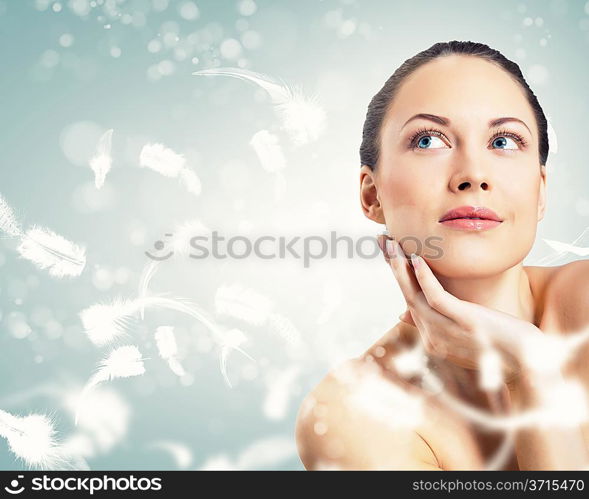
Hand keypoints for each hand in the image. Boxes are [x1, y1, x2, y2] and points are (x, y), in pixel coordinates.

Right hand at [377, 234, 545, 387]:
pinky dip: (424, 277)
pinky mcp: (462, 321)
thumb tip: (402, 314)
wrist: (528, 361)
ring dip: (401, 267)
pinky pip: (436, 297)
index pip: (408, 299)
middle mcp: (432, 335)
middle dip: (393, 265)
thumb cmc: (499, 345)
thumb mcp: (461, 332)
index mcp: (431, 336)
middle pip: (406, 294)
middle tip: (382, 240)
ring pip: (414, 295)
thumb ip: (435, 322)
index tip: (390, 253)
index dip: (398, 274)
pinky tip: (417, 258)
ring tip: (393, 244)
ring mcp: (445, 329)